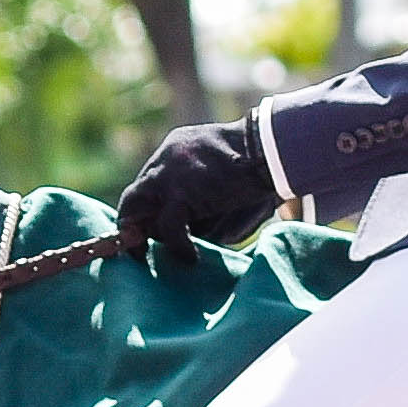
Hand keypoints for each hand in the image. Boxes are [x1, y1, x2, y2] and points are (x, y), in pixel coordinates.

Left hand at [114, 117, 281, 257]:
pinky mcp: (179, 190)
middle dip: (134, 227)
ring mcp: (168, 172)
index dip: (150, 212)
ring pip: (141, 212)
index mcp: (178, 149)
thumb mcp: (228, 183)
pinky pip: (167, 227)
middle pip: (133, 197)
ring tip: (178, 255)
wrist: (274, 150)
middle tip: (141, 252)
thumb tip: (197, 238)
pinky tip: (192, 257)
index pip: (149, 185)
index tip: (154, 233)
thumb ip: (206, 206)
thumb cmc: (264, 168)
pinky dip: (179, 246)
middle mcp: (167, 156)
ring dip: (156, 237)